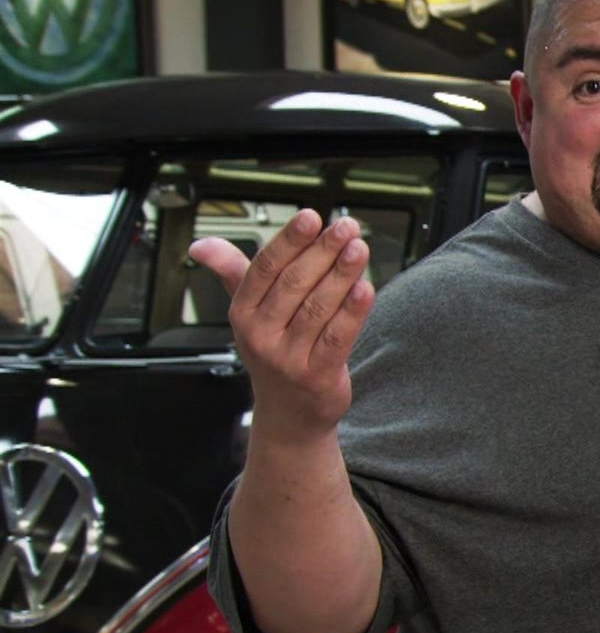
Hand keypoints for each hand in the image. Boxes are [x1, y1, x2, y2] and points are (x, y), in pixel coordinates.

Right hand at [190, 210, 374, 442]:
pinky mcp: (316, 376)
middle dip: (323, 251)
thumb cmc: (274, 353)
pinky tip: (365, 287)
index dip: (290, 241)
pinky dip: (352, 311)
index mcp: (243, 313)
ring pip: (318, 307)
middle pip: (295, 283)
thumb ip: (233, 274)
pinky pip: (337, 337)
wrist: (288, 415)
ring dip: (341, 274)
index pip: (266, 268)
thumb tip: (201, 246)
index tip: (312, 217)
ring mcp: (288, 357)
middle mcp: (261, 334)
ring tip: (359, 248)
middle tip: (346, 227)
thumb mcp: (249, 315)